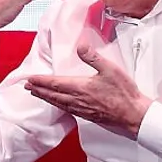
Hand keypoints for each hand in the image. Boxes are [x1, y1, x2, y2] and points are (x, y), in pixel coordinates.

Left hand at [25, 44, 151, 136]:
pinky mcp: (88, 116)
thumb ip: (93, 57)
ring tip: (37, 94)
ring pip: (58, 103)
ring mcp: (82, 109)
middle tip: (27, 86)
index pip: (55, 83)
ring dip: (46, 98)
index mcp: (81, 87)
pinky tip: (58, 104)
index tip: (30, 78)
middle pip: (53, 95)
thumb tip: (80, 46)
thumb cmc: (124, 93)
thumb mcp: (110, 70)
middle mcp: (78, 100)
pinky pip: (67, 110)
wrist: (133, 115)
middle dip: (39, 90)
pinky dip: (58, 105)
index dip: (41, 81)